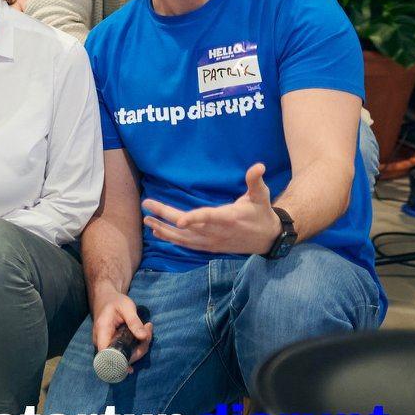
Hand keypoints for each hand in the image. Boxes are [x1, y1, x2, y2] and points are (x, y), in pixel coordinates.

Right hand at [89, 290, 153, 365]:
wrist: (106, 298)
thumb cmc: (115, 301)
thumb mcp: (126, 307)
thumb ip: (134, 322)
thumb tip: (143, 337)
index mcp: (102, 330)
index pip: (105, 354)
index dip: (117, 364)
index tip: (131, 368)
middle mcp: (101, 340)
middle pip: (119, 357)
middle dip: (138, 351)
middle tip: (148, 333)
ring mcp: (106, 343)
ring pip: (124, 356)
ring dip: (139, 348)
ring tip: (147, 329)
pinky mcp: (112, 344)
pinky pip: (125, 351)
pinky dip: (136, 347)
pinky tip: (142, 335)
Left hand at [142, 163, 281, 254]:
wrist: (268, 239)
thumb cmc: (261, 213)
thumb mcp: (262, 196)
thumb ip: (255, 181)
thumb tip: (259, 166)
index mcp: (229, 218)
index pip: (208, 218)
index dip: (194, 219)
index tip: (178, 221)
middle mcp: (217, 233)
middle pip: (188, 227)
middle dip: (165, 216)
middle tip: (146, 205)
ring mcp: (212, 242)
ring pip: (184, 239)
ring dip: (164, 230)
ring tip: (147, 220)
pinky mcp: (210, 248)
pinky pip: (188, 245)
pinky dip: (172, 240)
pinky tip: (158, 233)